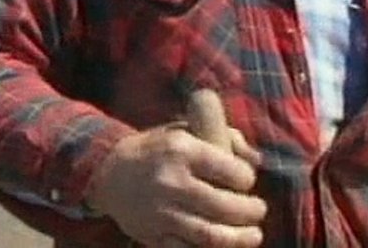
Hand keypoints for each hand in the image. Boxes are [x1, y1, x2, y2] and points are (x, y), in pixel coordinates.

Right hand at [85, 123, 266, 246]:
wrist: (109, 172)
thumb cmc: (156, 150)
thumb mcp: (185, 131)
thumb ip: (224, 138)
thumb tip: (256, 161)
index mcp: (181, 150)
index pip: (230, 170)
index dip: (246, 178)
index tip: (247, 181)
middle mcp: (171, 182)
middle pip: (224, 206)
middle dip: (251, 211)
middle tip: (259, 211)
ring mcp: (161, 213)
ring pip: (210, 235)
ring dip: (239, 239)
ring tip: (254, 235)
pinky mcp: (153, 236)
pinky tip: (224, 246)